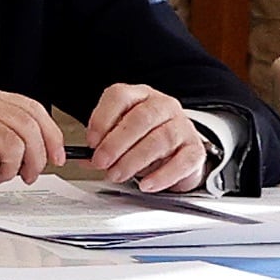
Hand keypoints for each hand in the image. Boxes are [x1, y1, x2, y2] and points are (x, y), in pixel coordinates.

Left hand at [82, 82, 208, 193]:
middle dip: (116, 143)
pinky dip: (162, 175)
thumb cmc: (145, 139)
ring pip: (161, 139)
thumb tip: (84, 158)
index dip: (102, 118)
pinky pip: (182, 161)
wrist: (178, 151)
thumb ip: (102, 144)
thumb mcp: (120, 136)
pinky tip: (146, 184)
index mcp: (139, 96)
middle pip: (141, 118)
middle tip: (101, 162)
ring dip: (134, 160)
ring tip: (118, 174)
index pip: (120, 96)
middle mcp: (163, 106)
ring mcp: (182, 126)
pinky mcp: (195, 149)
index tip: (90, 141)